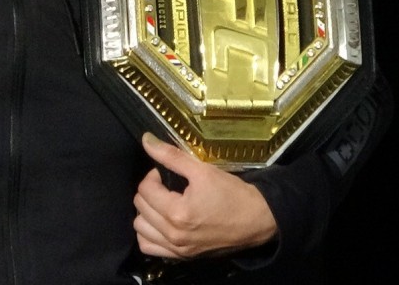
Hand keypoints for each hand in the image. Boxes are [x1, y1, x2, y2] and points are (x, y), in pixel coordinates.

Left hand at [133, 132, 276, 259]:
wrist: (258, 220)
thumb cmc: (232, 194)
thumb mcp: (202, 170)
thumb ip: (171, 156)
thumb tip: (145, 140)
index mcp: (177, 213)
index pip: (144, 189)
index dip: (153, 176)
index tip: (166, 174)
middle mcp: (173, 234)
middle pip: (140, 207)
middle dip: (149, 191)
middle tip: (166, 186)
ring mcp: (177, 249)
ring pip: (140, 228)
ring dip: (146, 212)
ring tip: (162, 203)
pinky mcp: (182, 257)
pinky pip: (149, 247)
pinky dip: (149, 234)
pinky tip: (160, 223)